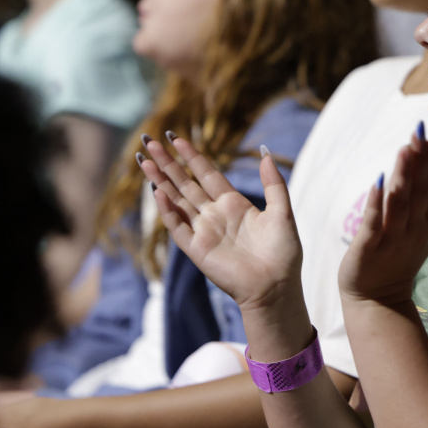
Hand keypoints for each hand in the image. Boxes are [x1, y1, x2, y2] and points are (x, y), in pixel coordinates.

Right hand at [138, 134, 302, 315]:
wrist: (276, 288)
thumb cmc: (283, 254)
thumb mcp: (282, 213)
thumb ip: (273, 184)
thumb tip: (265, 153)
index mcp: (234, 204)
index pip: (207, 174)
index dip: (192, 156)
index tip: (177, 138)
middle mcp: (215, 215)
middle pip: (185, 184)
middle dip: (168, 163)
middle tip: (151, 142)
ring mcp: (204, 231)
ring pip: (176, 200)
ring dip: (160, 181)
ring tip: (144, 160)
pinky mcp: (197, 250)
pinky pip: (178, 227)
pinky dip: (167, 211)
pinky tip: (157, 193)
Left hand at [337, 125, 427, 305]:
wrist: (378, 300)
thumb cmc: (397, 260)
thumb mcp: (422, 231)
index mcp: (427, 224)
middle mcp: (414, 230)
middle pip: (420, 192)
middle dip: (422, 161)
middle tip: (421, 131)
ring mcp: (392, 240)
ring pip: (400, 205)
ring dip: (403, 176)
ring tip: (405, 149)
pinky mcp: (369, 249)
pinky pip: (374, 224)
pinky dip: (376, 203)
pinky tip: (378, 182)